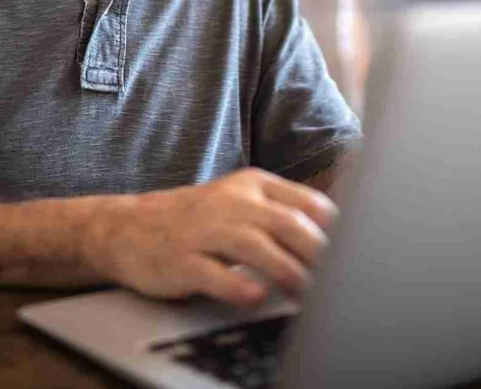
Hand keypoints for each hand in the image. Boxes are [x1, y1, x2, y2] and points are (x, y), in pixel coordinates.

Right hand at [101, 168, 337, 305]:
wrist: (127, 227)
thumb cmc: (197, 220)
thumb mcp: (239, 202)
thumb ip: (281, 214)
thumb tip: (337, 238)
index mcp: (252, 185)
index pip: (306, 202)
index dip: (334, 230)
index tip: (354, 254)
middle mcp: (231, 202)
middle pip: (287, 223)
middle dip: (318, 253)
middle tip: (339, 280)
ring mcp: (204, 230)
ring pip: (255, 247)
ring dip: (287, 271)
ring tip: (308, 294)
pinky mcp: (181, 259)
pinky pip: (214, 273)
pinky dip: (238, 285)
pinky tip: (256, 295)